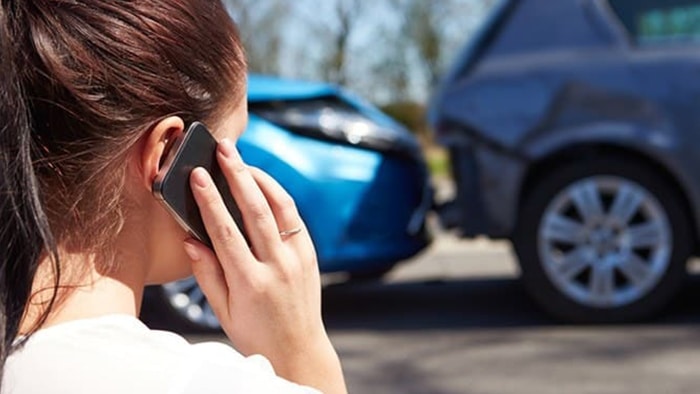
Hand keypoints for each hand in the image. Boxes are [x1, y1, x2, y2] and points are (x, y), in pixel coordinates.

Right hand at [182, 138, 345, 393]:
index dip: (210, 201)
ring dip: (260, 178)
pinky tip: (262, 183)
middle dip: (237, 175)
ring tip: (242, 159)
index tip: (197, 175)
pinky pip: (293, 217)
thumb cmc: (255, 333)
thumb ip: (206, 275)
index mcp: (250, 283)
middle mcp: (278, 267)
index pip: (226, 233)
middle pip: (256, 210)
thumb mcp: (223, 312)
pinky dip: (278, 196)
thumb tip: (190, 239)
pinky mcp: (310, 255)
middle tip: (224, 149)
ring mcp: (298, 259)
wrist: (299, 349)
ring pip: (281, 207)